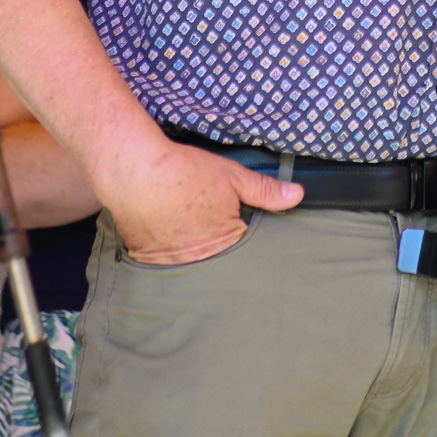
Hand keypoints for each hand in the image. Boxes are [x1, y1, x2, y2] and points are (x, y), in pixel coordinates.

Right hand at [101, 134, 302, 264]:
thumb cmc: (187, 172)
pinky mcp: (146, 259)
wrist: (138, 172)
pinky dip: (162, 248)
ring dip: (186, 248)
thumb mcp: (233, 176)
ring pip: (186, 262)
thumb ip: (266, 190)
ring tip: (179, 222)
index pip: (240, 247)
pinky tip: (160, 227)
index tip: (225, 217)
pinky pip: (160, 260)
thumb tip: (298, 195)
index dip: (234, 229)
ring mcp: (171, 263)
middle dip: (211, 243)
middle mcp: (199, 261)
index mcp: (225, 243)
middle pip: (213, 258)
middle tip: (199, 219)